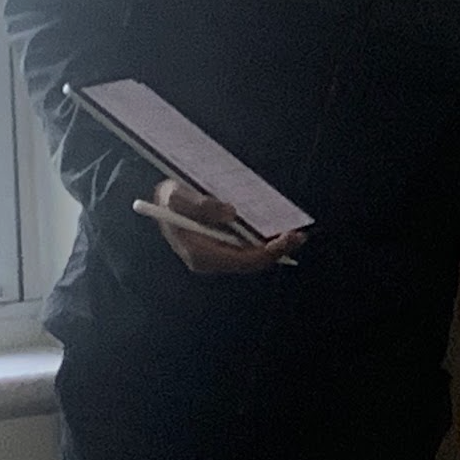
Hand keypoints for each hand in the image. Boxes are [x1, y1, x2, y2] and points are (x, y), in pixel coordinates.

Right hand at [143, 178, 303, 273]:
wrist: (159, 202)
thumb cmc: (167, 198)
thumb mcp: (176, 196)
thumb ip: (200, 205)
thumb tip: (230, 214)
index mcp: (201, 254)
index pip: (244, 261)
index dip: (269, 252)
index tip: (288, 237)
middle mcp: (210, 261)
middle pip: (251, 263)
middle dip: (277, 251)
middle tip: (300, 237)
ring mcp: (216, 257)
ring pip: (251, 259)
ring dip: (274, 249)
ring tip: (295, 236)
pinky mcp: (220, 249)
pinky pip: (247, 250)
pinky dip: (264, 243)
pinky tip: (278, 233)